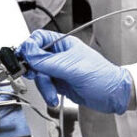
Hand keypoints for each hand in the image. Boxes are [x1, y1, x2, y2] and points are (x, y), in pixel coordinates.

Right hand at [17, 29, 132, 114]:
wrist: (113, 95)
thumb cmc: (102, 76)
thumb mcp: (71, 67)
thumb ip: (47, 61)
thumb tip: (28, 51)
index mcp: (65, 44)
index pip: (39, 39)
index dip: (29, 47)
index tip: (23, 58)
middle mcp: (60, 56)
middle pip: (36, 59)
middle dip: (36, 71)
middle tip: (38, 78)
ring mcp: (60, 70)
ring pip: (40, 75)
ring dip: (44, 86)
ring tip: (52, 93)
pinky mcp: (60, 84)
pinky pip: (45, 86)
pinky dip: (47, 93)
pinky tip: (54, 97)